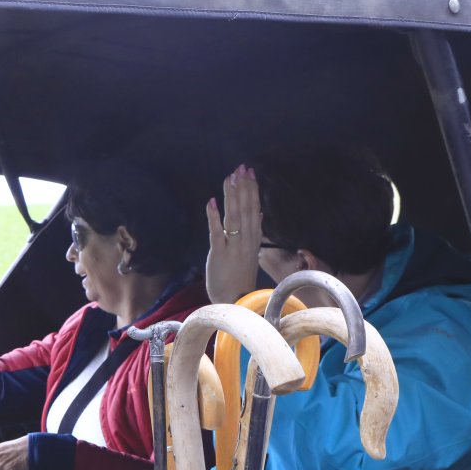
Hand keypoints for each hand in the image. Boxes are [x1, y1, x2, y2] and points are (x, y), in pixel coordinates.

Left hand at [205, 165, 263, 303]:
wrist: (236, 300)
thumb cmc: (239, 276)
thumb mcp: (250, 252)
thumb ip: (253, 231)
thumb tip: (258, 213)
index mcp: (253, 239)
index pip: (254, 209)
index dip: (252, 190)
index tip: (249, 172)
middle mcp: (246, 240)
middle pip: (245, 209)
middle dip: (243, 188)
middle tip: (241, 168)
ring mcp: (233, 247)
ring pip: (234, 217)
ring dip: (232, 197)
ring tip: (230, 178)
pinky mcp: (219, 254)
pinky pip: (217, 233)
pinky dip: (214, 217)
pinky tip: (212, 201)